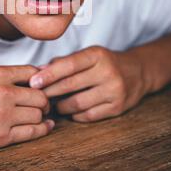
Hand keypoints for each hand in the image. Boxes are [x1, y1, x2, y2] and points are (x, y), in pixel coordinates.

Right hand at [0, 65, 53, 152]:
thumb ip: (3, 78)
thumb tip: (32, 77)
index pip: (32, 72)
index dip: (41, 79)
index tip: (41, 86)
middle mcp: (3, 93)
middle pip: (41, 95)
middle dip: (44, 100)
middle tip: (43, 104)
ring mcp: (3, 116)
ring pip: (39, 114)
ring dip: (41, 115)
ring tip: (38, 115)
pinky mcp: (1, 137)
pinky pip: (33, 132)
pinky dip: (42, 129)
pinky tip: (45, 126)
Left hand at [30, 46, 148, 121]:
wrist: (138, 72)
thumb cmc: (104, 63)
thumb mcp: (88, 55)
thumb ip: (64, 62)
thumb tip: (38, 72)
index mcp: (97, 55)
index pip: (69, 65)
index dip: (49, 74)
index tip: (33, 82)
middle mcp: (108, 72)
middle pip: (70, 85)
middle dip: (50, 92)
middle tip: (37, 97)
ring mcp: (114, 91)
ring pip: (77, 104)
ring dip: (61, 106)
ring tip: (54, 104)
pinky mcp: (117, 108)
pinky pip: (87, 116)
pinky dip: (74, 114)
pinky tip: (70, 110)